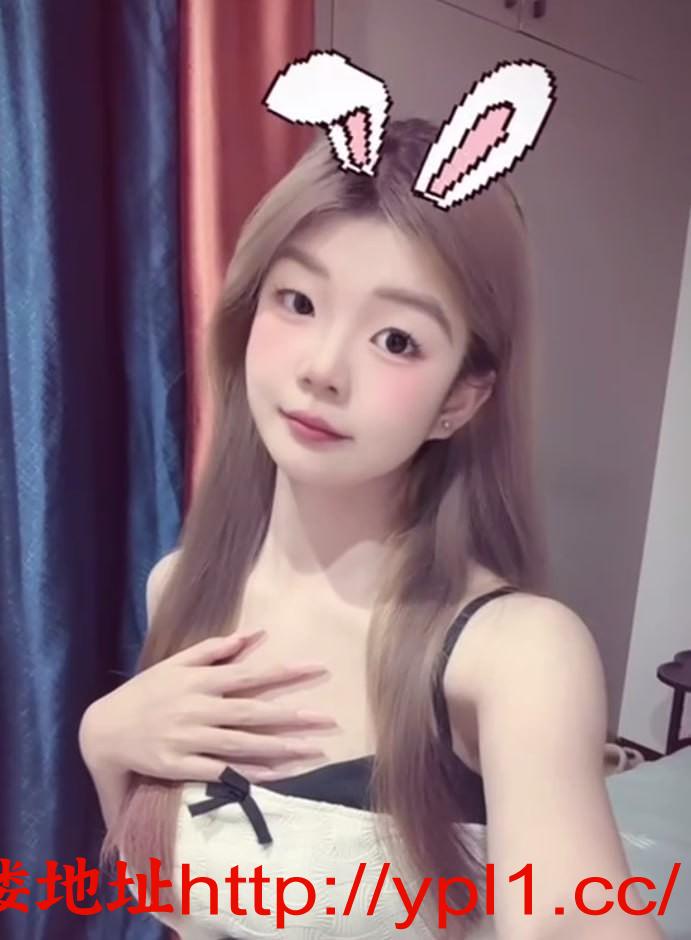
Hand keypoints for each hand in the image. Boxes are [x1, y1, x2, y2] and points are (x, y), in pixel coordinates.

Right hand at [79, 630, 336, 783]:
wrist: (105, 729)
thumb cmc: (147, 692)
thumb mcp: (177, 662)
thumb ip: (216, 648)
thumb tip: (255, 633)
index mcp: (201, 681)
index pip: (251, 674)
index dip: (285, 673)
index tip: (317, 669)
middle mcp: (199, 709)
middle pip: (254, 712)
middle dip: (293, 716)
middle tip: (328, 719)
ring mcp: (190, 738)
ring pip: (243, 743)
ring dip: (280, 747)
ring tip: (312, 750)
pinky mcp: (180, 764)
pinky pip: (221, 769)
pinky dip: (249, 772)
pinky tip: (277, 774)